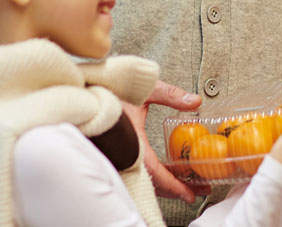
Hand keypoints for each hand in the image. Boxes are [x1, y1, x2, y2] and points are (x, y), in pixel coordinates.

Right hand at [122, 80, 206, 202]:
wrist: (86, 88)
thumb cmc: (110, 87)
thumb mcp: (144, 88)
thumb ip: (170, 95)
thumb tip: (195, 101)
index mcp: (130, 141)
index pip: (155, 173)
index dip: (174, 186)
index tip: (190, 193)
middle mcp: (123, 153)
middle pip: (152, 183)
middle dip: (175, 190)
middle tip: (195, 191)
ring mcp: (119, 155)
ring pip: (143, 180)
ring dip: (164, 185)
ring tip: (186, 184)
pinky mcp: (117, 153)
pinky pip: (136, 172)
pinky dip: (153, 176)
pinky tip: (165, 172)